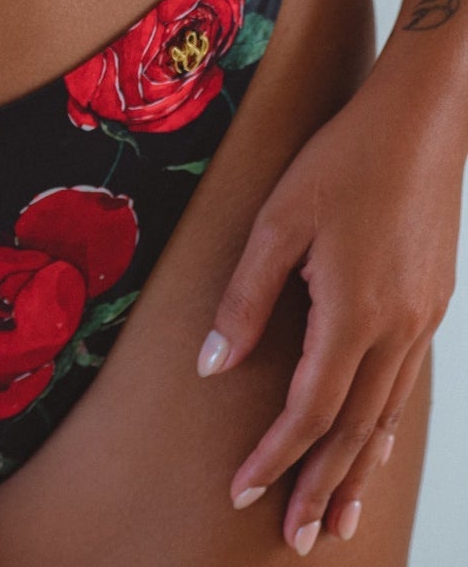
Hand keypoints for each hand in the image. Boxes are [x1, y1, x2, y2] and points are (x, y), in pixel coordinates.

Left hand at [196, 59, 458, 553]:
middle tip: (297, 540)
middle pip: (354, 431)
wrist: (420, 120)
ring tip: (335, 518)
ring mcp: (422, 320)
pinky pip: (406, 384)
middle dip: (320, 488)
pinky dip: (386, 425)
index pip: (309, 410)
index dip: (274, 455)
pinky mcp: (432, 304)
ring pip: (386, 416)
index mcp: (353, 313)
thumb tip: (213, 367)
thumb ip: (245, 296)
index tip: (242, 489)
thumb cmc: (342, 158)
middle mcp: (395, 329)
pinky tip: (375, 445)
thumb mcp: (277, 219)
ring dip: (358, 471)